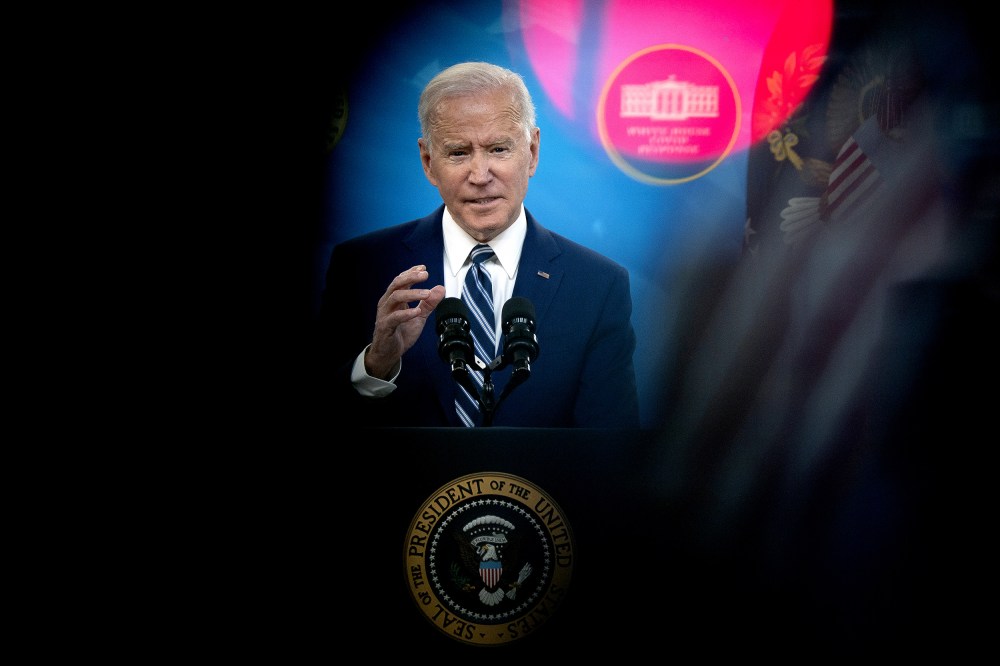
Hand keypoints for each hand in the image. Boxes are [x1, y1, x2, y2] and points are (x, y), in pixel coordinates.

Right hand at [365, 265, 445, 379]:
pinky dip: (406, 313)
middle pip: (396, 284)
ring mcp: (385, 314)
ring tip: (427, 294)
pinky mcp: (385, 326)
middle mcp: (387, 303)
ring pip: (395, 297)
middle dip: (411, 277)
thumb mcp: (419, 317)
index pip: (401, 280)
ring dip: (412, 293)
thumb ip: (429, 303)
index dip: (411, 272)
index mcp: (394, 299)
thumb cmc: (401, 333)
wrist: (390, 353)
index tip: (423, 268)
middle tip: (425, 275)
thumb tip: (441, 289)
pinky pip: (394, 317)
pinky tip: (417, 311)